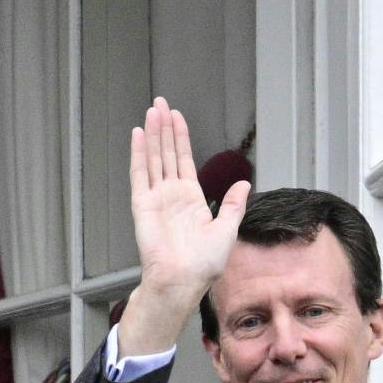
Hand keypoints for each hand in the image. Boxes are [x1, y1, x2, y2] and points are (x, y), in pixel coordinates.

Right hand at [113, 99, 249, 358]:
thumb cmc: (204, 264)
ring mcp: (156, 198)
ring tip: (151, 110)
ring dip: (152, 134)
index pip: (183, 160)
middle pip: (166, 153)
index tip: (177, 117)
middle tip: (160, 103)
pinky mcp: (143, 204)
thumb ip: (233, 205)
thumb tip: (244, 184)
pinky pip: (140, 174)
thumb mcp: (228, 230)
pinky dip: (138, 153)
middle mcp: (171, 195)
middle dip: (163, 128)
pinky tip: (138, 135)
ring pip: (154, 157)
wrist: (183, 280)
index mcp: (191, 200)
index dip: (180, 137)